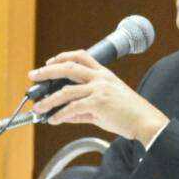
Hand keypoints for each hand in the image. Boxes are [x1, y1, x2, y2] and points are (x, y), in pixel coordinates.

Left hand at [28, 50, 167, 143]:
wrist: (144, 121)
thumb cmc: (128, 113)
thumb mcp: (105, 106)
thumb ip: (83, 109)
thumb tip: (64, 115)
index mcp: (104, 74)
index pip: (81, 56)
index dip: (63, 57)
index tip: (50, 62)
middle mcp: (100, 78)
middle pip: (68, 67)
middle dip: (47, 71)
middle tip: (33, 76)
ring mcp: (99, 90)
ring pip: (66, 91)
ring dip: (48, 100)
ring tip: (38, 107)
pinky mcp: (98, 104)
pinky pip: (72, 108)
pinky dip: (60, 115)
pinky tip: (54, 120)